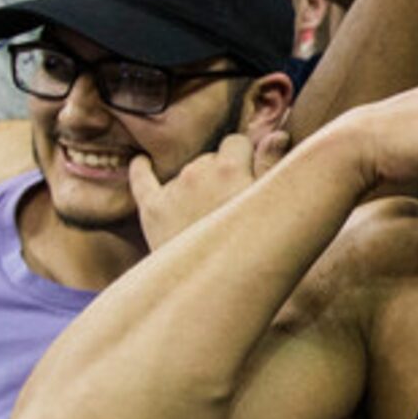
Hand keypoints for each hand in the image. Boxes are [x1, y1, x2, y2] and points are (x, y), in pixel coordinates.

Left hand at [131, 130, 291, 249]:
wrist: (218, 285)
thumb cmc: (255, 247)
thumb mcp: (271, 205)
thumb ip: (274, 165)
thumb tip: (277, 133)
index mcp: (230, 167)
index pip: (237, 141)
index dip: (245, 156)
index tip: (249, 173)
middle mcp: (197, 171)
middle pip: (210, 157)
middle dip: (220, 172)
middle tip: (231, 203)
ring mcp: (172, 190)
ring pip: (186, 172)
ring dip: (195, 183)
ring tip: (208, 213)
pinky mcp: (152, 210)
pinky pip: (142, 180)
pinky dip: (141, 169)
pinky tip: (141, 161)